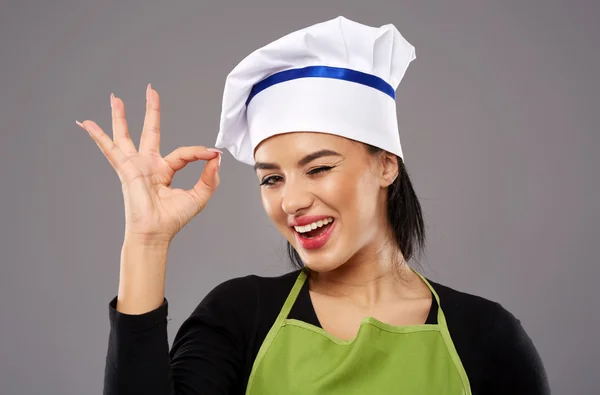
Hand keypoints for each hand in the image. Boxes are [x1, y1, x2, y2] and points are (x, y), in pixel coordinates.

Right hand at [77, 84, 221, 243]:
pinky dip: (97, 136)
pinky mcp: (125, 169)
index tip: (213, 153)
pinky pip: (109, 149)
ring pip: (126, 135)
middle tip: (151, 90)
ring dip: (120, 116)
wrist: (155, 232)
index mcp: (165, 171)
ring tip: (115, 97)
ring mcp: (135, 165)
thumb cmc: (173, 219)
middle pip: (150, 131)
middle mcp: (149, 165)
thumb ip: (209, 177)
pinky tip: (86, 123)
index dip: (199, 152)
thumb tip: (217, 158)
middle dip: (151, 111)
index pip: (183, 153)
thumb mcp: (199, 196)